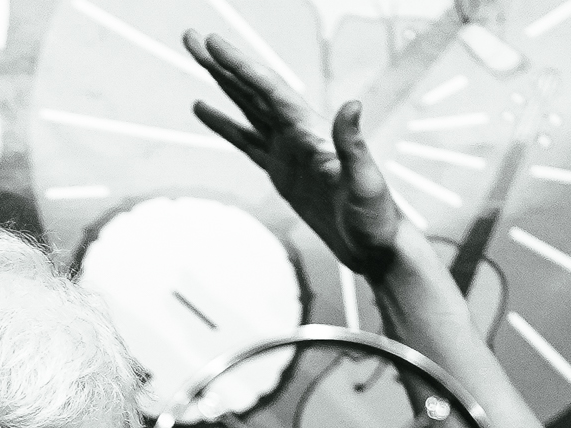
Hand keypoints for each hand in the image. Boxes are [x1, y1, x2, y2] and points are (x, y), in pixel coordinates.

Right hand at [186, 32, 402, 277]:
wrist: (377, 247)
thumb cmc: (376, 217)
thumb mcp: (366, 182)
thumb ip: (353, 145)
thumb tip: (352, 105)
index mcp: (313, 131)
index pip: (269, 90)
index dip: (241, 66)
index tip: (213, 43)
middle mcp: (298, 133)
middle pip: (253, 90)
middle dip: (223, 64)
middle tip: (192, 37)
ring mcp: (289, 151)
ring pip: (248, 109)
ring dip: (222, 84)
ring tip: (197, 59)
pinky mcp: (282, 171)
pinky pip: (247, 141)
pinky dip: (225, 125)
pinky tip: (205, 110)